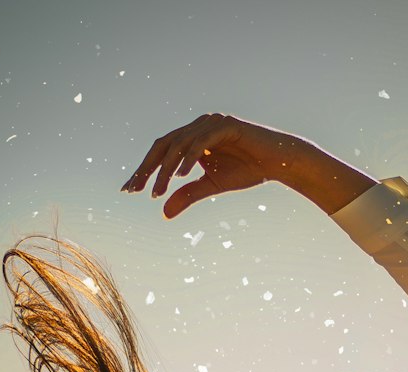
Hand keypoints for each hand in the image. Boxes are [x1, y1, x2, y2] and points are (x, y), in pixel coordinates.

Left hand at [122, 113, 307, 219]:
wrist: (277, 162)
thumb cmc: (247, 170)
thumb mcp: (211, 186)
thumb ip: (187, 195)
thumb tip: (163, 212)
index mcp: (192, 137)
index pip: (162, 152)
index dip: (144, 169)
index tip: (129, 189)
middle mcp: (198, 126)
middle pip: (164, 145)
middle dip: (147, 168)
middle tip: (135, 190)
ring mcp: (211, 123)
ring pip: (180, 144)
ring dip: (166, 169)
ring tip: (157, 190)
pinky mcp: (225, 125)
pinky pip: (202, 142)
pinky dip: (189, 158)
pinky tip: (180, 176)